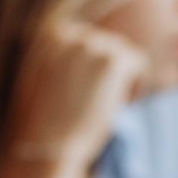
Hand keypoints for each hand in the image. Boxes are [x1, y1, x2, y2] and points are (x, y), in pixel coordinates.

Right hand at [5, 18, 146, 165]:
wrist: (48, 143)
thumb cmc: (43, 122)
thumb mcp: (40, 80)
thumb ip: (57, 59)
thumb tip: (82, 56)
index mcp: (53, 36)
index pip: (85, 38)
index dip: (91, 64)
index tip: (88, 88)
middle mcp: (73, 35)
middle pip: (107, 44)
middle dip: (108, 71)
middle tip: (99, 100)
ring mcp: (93, 45)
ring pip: (123, 53)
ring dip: (122, 77)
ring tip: (108, 103)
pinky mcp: (112, 61)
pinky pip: (138, 62)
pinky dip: (137, 83)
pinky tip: (123, 103)